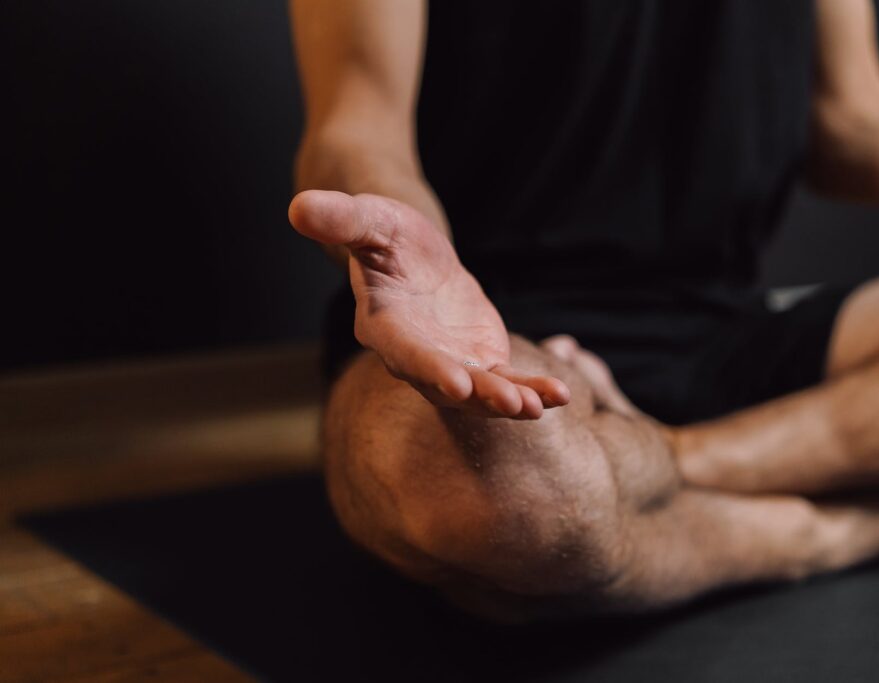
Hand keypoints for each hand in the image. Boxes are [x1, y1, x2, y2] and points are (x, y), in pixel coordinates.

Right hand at [289, 190, 569, 418]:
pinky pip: (505, 382)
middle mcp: (414, 355)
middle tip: (510, 405)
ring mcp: (448, 363)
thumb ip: (340, 219)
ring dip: (510, 401)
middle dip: (479, 396)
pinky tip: (557, 397)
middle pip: (447, 381)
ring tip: (542, 405)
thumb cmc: (383, 232)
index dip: (428, 367)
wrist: (410, 253)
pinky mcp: (478, 362)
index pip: (404, 351)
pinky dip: (530, 391)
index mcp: (383, 325)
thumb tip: (298, 207)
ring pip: (480, 391)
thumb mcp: (368, 217)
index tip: (455, 384)